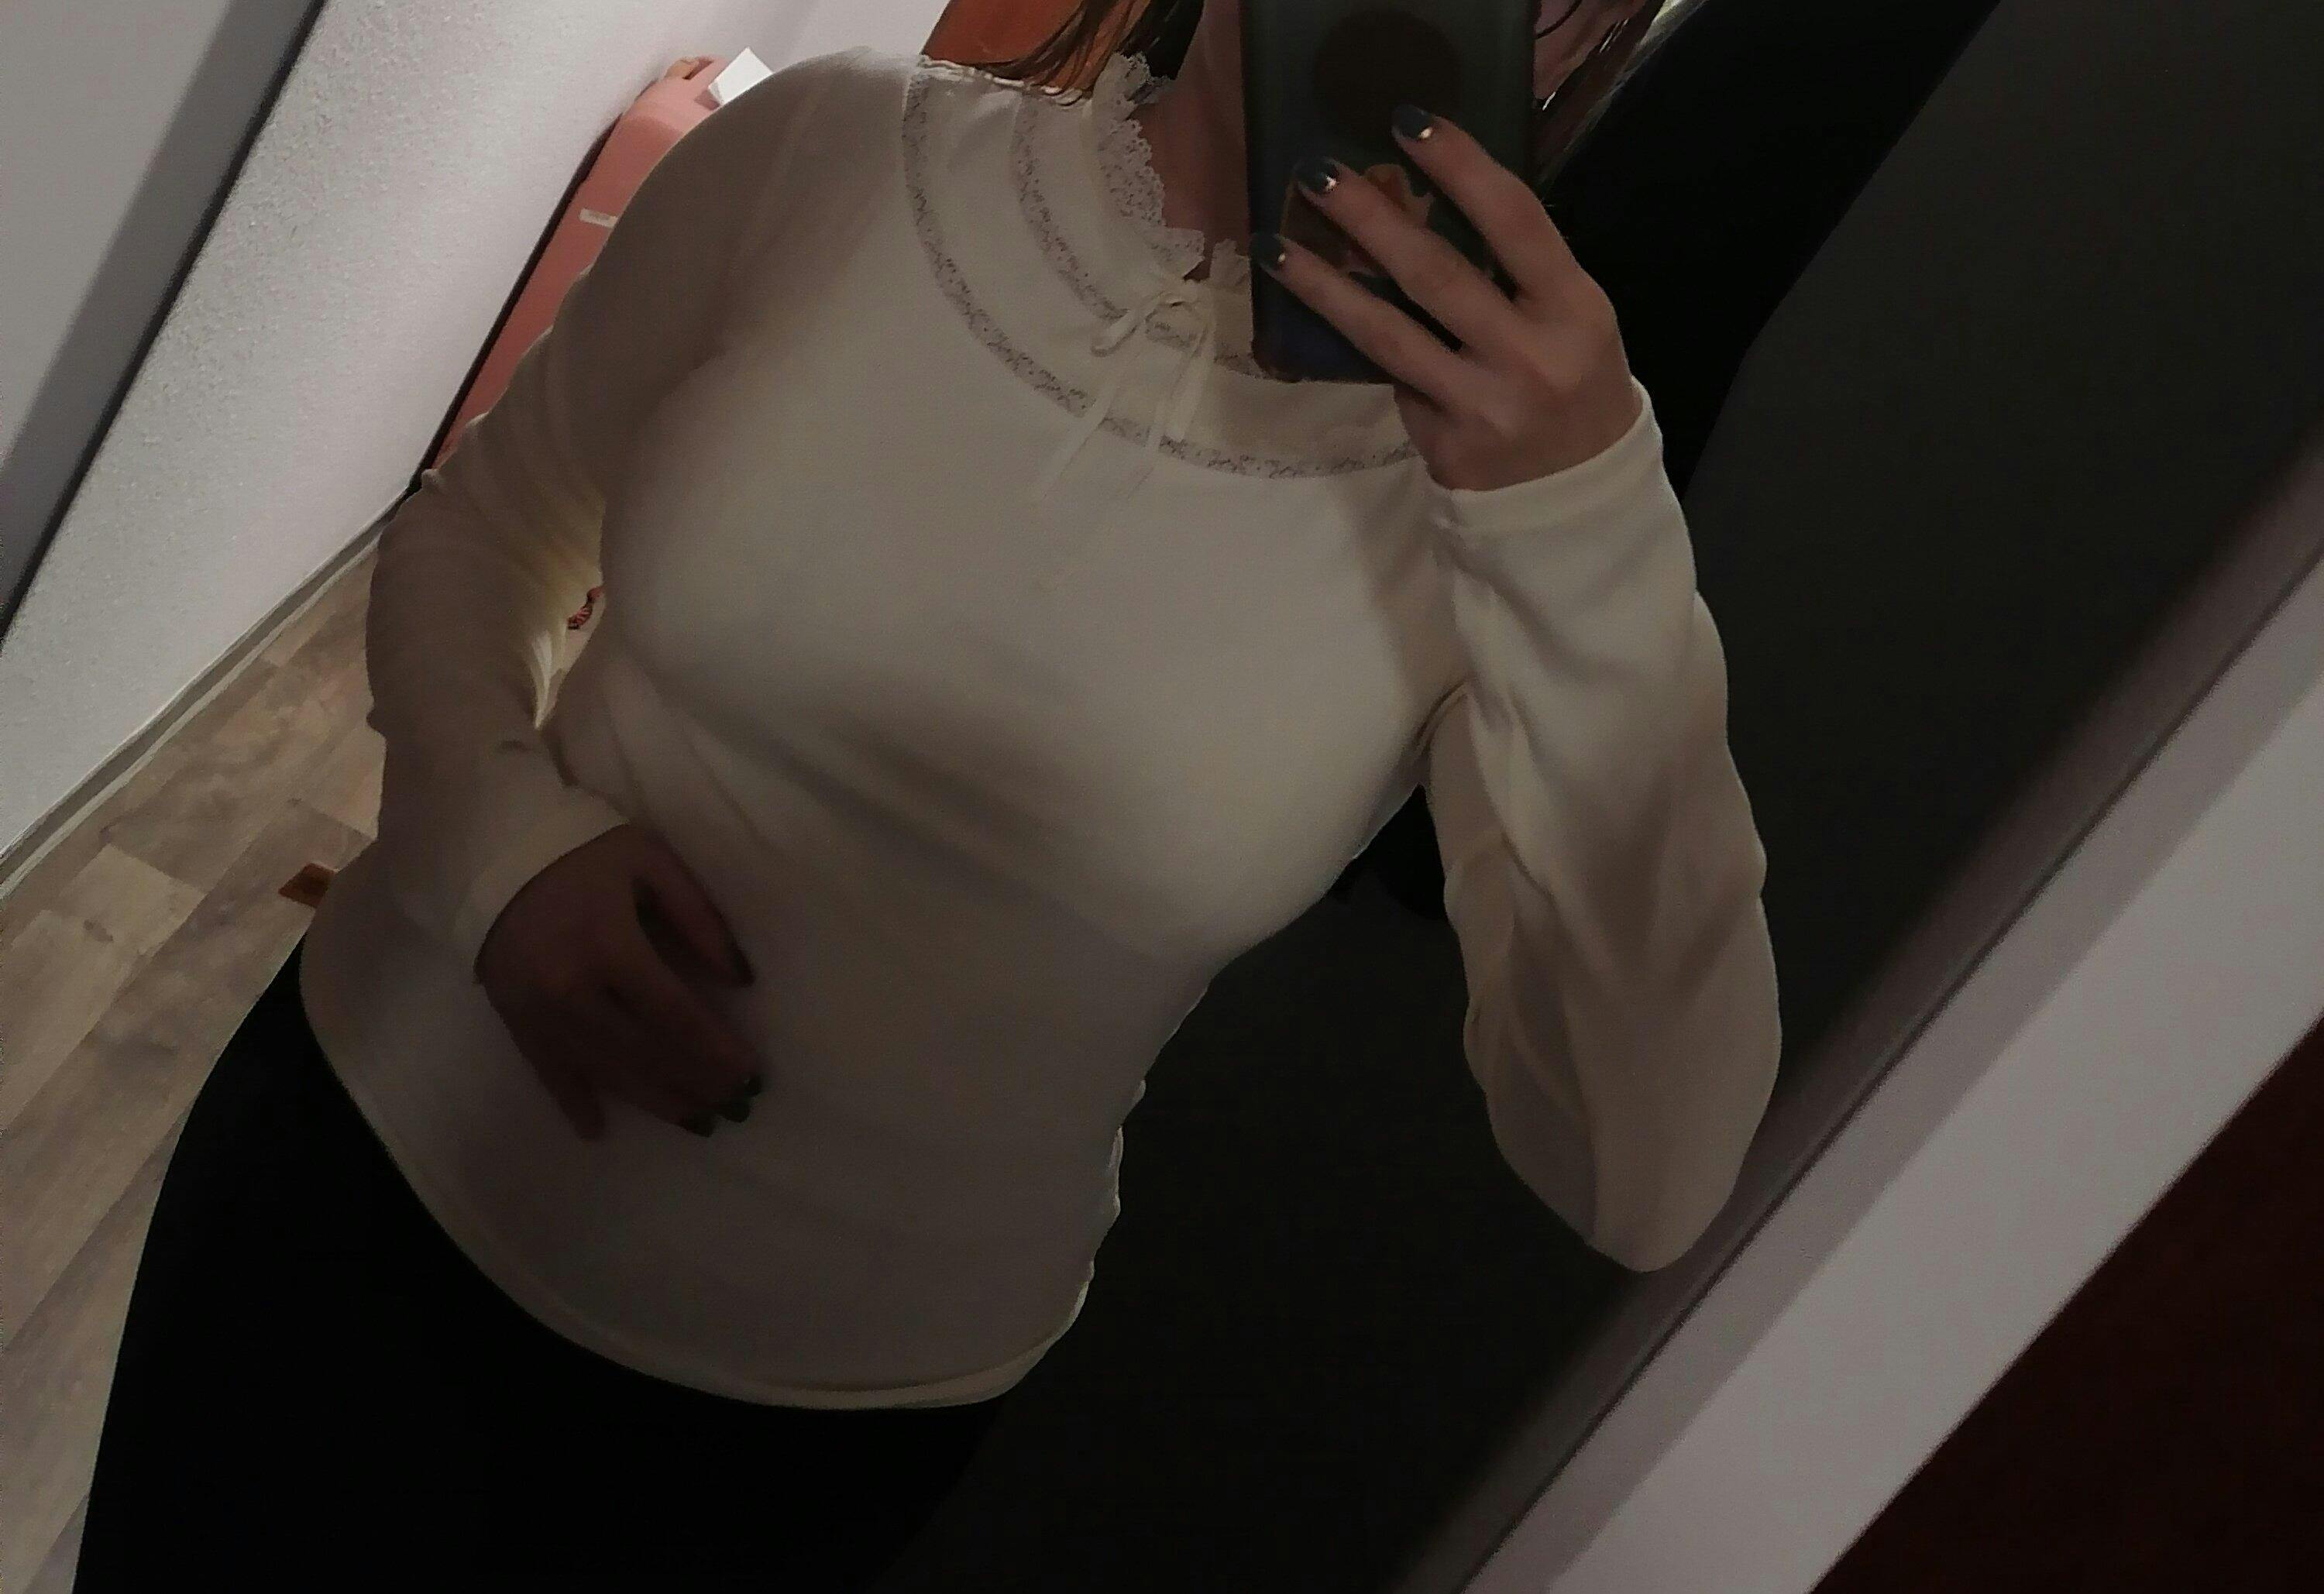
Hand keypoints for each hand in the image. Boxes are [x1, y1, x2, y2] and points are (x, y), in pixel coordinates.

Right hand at [475, 823, 762, 1141]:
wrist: (493, 848)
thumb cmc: (584, 850)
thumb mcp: (651, 863)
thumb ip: (699, 919)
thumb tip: (739, 978)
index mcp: (611, 948)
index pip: (675, 1014)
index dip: (714, 1049)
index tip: (749, 1072)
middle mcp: (573, 992)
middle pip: (644, 1052)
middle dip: (694, 1082)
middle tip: (735, 1105)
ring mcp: (539, 1013)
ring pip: (604, 1071)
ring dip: (654, 1100)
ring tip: (697, 1121)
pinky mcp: (514, 1020)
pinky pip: (547, 1072)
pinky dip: (573, 1102)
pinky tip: (598, 1130)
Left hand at [1253, 107, 1642, 492]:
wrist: (1576, 497)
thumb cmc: (1572, 384)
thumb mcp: (1571, 320)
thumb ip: (1516, 270)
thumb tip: (1429, 199)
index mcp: (1573, 309)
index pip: (1514, 221)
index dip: (1462, 166)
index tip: (1409, 123)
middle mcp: (1529, 355)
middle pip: (1437, 273)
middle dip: (1371, 217)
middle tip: (1319, 171)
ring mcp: (1481, 404)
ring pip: (1388, 333)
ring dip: (1325, 284)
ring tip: (1277, 243)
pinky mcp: (1442, 442)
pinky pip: (1389, 377)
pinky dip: (1352, 339)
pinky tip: (1310, 305)